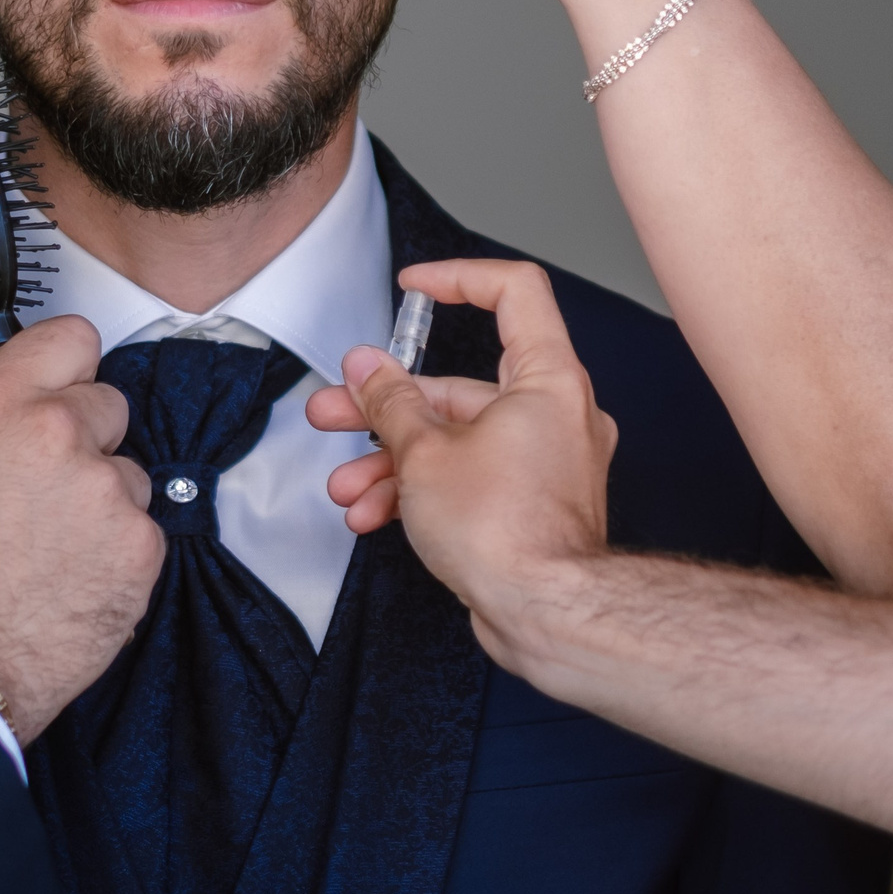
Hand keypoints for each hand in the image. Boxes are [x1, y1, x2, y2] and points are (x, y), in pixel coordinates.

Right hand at [0, 316, 161, 740]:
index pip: (71, 337)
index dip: (61, 368)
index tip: (49, 395)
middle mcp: (61, 433)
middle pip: (106, 404)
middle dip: (80, 438)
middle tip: (34, 495)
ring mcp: (107, 490)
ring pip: (126, 473)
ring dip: (100, 500)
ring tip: (45, 549)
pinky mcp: (141, 547)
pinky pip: (141, 531)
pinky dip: (116, 553)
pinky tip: (68, 580)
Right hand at [305, 259, 617, 667]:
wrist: (546, 614)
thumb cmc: (508, 533)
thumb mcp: (424, 453)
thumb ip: (391, 402)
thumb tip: (369, 369)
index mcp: (548, 379)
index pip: (514, 292)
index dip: (458, 279)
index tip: (414, 286)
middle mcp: (557, 414)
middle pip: (461, 384)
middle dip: (386, 404)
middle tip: (334, 410)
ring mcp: (548, 462)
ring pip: (459, 440)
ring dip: (394, 460)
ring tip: (346, 485)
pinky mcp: (534, 504)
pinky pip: (472, 478)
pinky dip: (424, 489)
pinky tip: (376, 514)